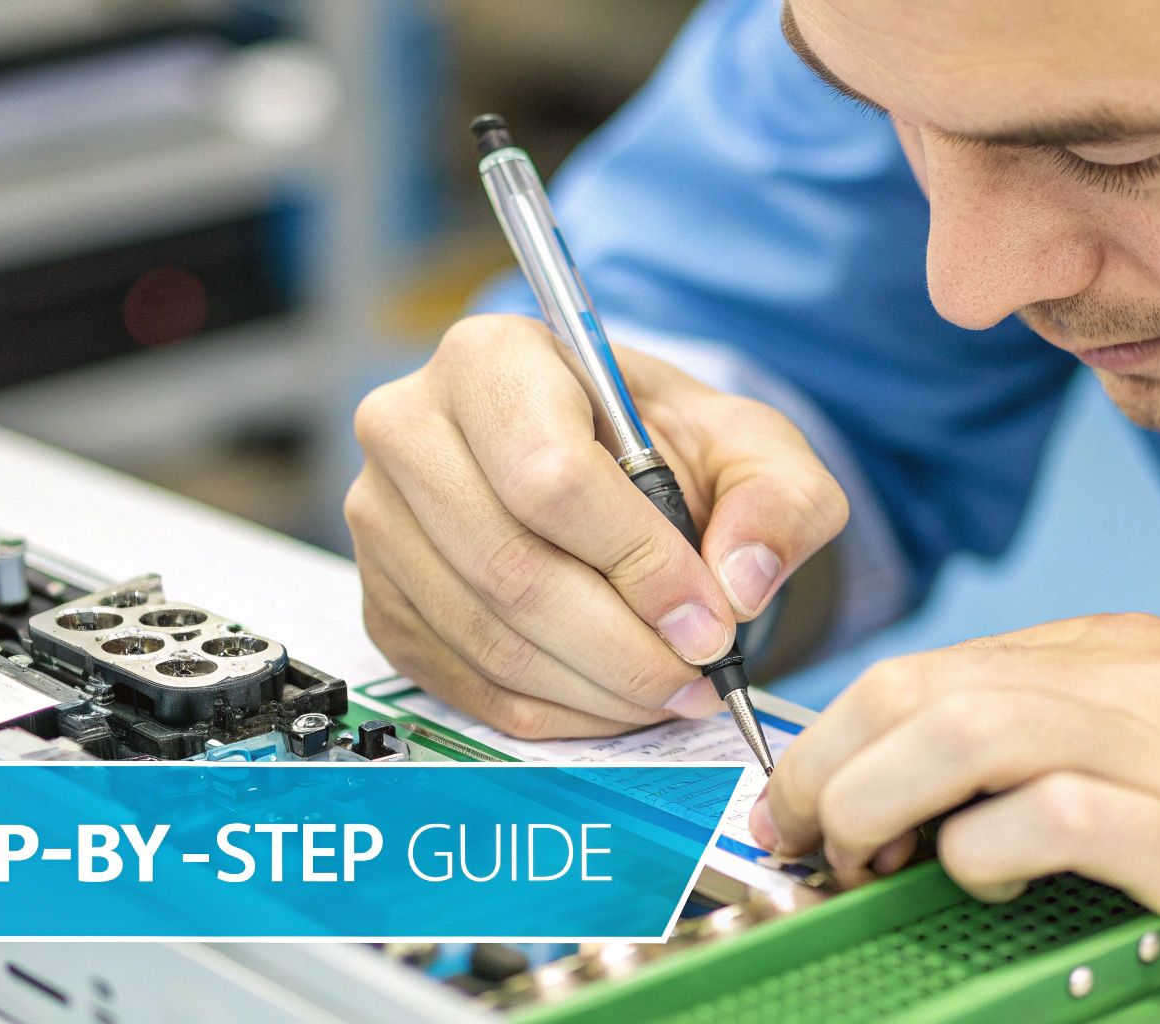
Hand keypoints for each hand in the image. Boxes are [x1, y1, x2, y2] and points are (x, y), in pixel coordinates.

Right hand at [346, 314, 845, 737]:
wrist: (604, 469)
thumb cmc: (668, 446)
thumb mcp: (752, 447)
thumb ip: (778, 501)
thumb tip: (736, 584)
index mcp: (492, 358)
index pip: (550, 476)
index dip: (639, 564)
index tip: (710, 620)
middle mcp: (409, 429)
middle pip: (512, 569)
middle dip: (625, 646)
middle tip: (700, 674)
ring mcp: (381, 522)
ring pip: (490, 638)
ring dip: (598, 689)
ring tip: (673, 690)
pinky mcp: (383, 603)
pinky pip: (468, 684)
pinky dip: (557, 712)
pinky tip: (617, 699)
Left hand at [753, 613, 1159, 973]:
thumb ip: (1067, 734)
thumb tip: (941, 791)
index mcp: (1105, 651)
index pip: (927, 670)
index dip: (835, 735)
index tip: (797, 800)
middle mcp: (1122, 680)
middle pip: (921, 689)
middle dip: (825, 764)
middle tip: (796, 837)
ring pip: (967, 732)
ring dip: (879, 798)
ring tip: (858, 859)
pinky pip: (1062, 813)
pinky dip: (989, 846)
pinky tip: (977, 877)